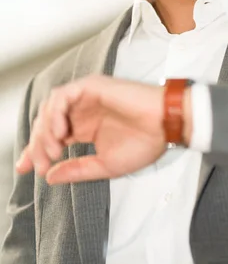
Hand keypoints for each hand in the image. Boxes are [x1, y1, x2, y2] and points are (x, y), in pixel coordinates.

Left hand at [16, 75, 170, 183]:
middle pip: (46, 123)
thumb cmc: (145, 143)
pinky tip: (61, 131)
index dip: (35, 151)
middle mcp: (83, 111)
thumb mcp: (104, 165)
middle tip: (41, 164)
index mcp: (85, 127)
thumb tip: (50, 177)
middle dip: (37, 145)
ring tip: (53, 150)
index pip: (51, 136)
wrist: (165, 126)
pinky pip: (62, 96)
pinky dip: (55, 113)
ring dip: (45, 130)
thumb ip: (77, 169)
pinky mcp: (92, 86)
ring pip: (50, 108)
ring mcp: (86, 98)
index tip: (25, 169)